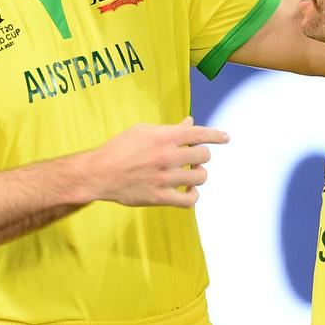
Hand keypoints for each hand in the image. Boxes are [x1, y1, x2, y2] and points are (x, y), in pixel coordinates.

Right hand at [89, 116, 227, 207]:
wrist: (98, 173)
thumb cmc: (119, 148)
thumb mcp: (143, 131)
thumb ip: (169, 129)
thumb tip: (190, 122)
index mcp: (163, 137)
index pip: (199, 133)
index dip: (216, 135)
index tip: (226, 138)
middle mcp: (166, 156)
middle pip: (203, 156)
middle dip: (201, 156)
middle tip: (193, 158)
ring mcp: (164, 178)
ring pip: (200, 178)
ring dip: (198, 175)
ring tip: (190, 174)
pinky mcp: (159, 197)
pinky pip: (189, 201)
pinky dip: (193, 197)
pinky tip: (188, 192)